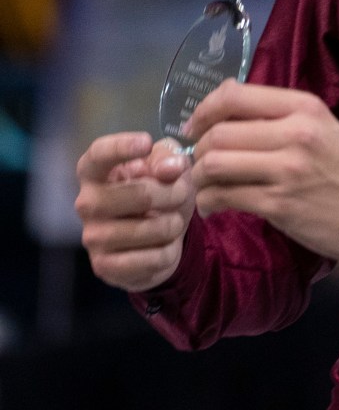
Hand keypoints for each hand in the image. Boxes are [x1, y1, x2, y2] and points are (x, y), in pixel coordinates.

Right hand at [75, 133, 194, 292]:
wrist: (157, 239)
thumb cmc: (159, 191)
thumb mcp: (168, 165)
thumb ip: (169, 157)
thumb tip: (170, 168)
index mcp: (95, 171)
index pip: (98, 154)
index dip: (121, 147)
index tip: (146, 142)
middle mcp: (86, 202)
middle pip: (139, 194)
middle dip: (172, 194)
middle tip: (181, 194)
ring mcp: (92, 237)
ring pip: (148, 229)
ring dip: (173, 225)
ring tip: (173, 221)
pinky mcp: (103, 266)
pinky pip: (151, 259)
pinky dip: (169, 252)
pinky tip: (164, 246)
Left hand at [186, 81, 338, 263]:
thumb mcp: (318, 126)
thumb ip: (276, 113)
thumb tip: (221, 102)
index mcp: (303, 107)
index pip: (235, 96)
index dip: (204, 109)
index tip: (195, 127)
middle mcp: (295, 132)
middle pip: (219, 133)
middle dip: (198, 149)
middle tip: (199, 163)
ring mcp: (287, 170)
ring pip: (215, 164)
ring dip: (199, 178)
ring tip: (204, 185)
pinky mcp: (279, 204)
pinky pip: (224, 197)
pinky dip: (208, 202)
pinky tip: (213, 206)